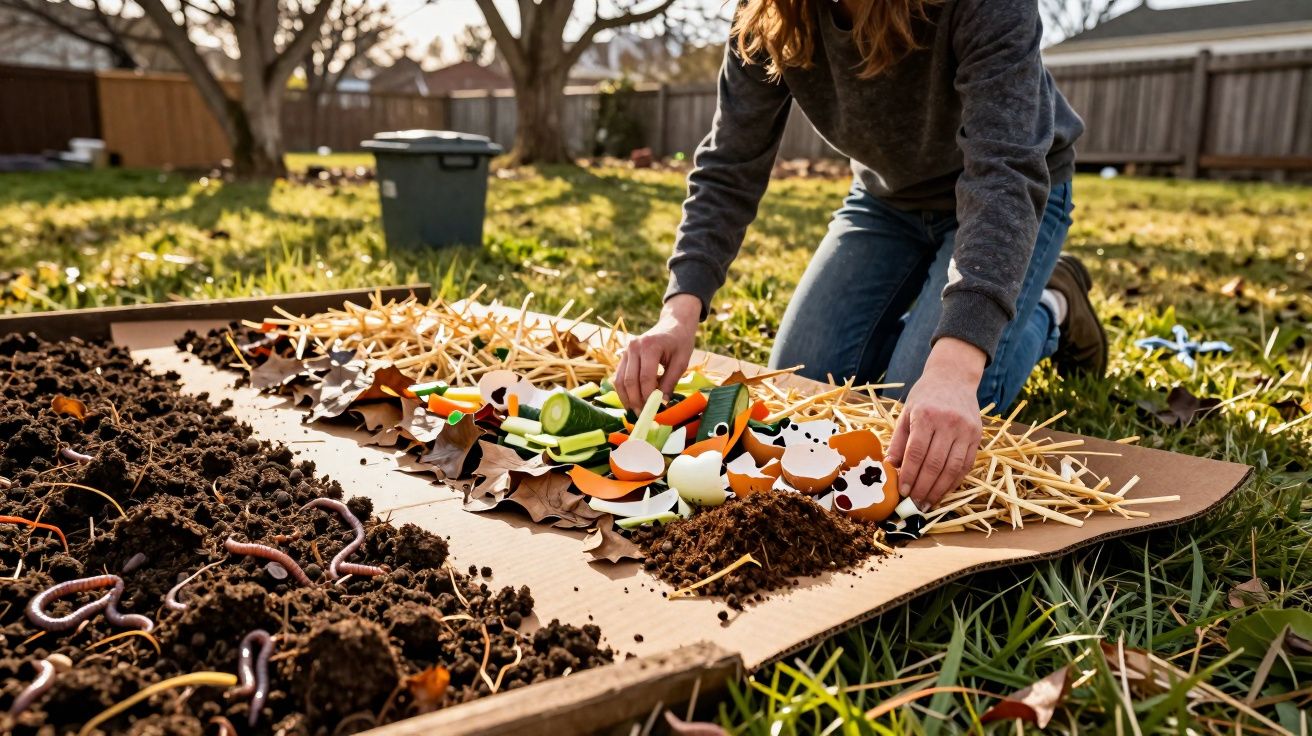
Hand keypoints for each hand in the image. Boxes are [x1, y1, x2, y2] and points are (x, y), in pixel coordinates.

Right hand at [616, 294, 701, 410]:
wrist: (673, 324)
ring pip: (620, 380)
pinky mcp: (623, 355)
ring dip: (626, 399)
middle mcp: (633, 347)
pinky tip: (632, 401)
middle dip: (636, 401)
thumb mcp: (681, 362)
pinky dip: (624, 391)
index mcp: (650, 346)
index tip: (655, 411)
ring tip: (636, 412)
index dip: (648, 397)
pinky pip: (619, 376)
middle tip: (643, 416)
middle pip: (630, 381)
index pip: (645, 378)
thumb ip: (670, 383)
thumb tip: (661, 404)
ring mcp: (626, 350)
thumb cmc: (680, 342)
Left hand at [887, 338, 985, 510]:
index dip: (910, 475)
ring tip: (928, 503)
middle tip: (915, 504)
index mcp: (926, 415)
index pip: (916, 452)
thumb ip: (899, 442)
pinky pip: (966, 464)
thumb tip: (891, 469)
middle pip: (935, 464)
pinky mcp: (977, 435)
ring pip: (953, 468)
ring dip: (940, 490)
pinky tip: (944, 491)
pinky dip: (955, 481)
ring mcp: (966, 429)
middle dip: (924, 487)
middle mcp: (948, 422)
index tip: (903, 491)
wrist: (954, 377)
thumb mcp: (906, 413)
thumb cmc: (925, 396)